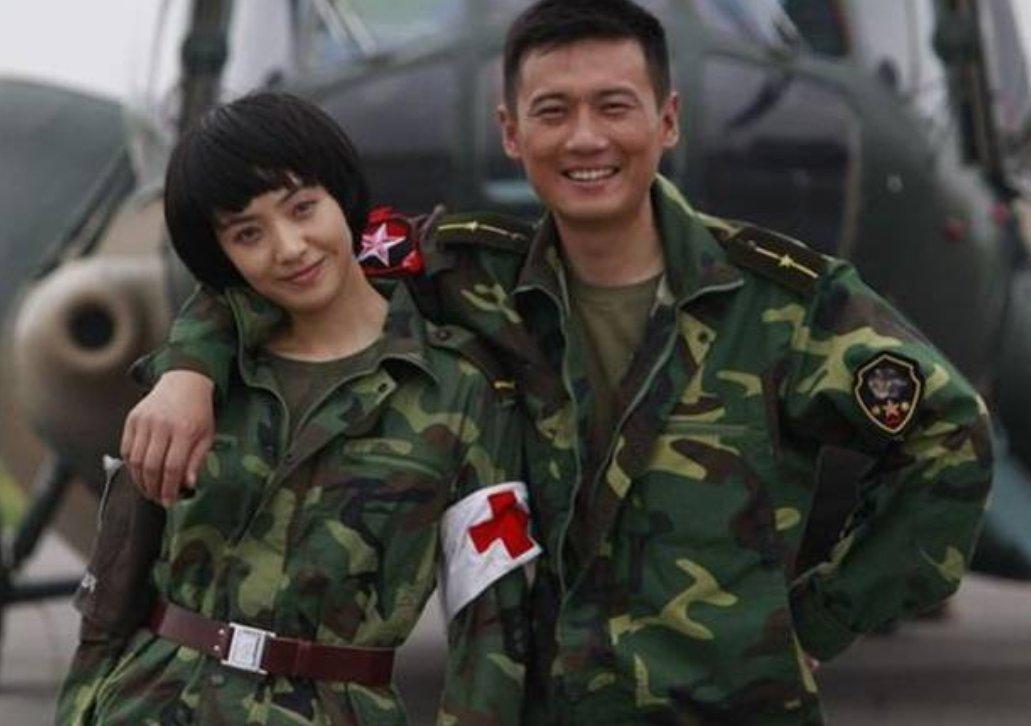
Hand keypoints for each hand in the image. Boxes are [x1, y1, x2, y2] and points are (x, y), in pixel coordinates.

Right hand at [121, 370, 214, 505]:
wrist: (184, 382)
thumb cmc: (198, 412)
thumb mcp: (207, 435)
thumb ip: (197, 460)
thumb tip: (188, 484)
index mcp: (184, 430)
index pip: (172, 467)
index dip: (169, 489)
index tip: (169, 502)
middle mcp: (161, 425)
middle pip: (150, 466)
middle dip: (153, 488)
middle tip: (158, 499)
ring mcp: (144, 421)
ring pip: (135, 460)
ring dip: (140, 480)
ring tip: (149, 490)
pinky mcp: (132, 418)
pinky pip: (126, 448)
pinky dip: (130, 466)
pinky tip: (139, 474)